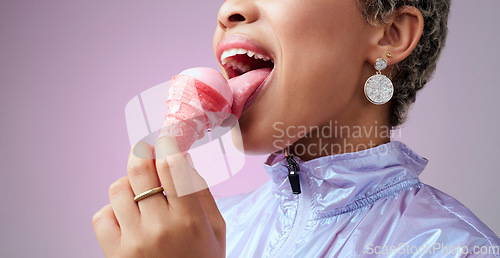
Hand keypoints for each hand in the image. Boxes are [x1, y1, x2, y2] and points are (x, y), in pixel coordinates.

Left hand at [92, 136, 225, 257]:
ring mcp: (132, 241)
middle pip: (139, 170)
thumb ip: (201, 192)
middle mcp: (158, 228)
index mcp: (189, 220)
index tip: (165, 139)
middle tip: (148, 153)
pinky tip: (128, 216)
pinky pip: (101, 215)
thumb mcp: (216, 229)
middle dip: (143, 154)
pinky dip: (112, 210)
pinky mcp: (113, 253)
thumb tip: (183, 158)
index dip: (166, 145)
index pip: (171, 167)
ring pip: (117, 188)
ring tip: (141, 193)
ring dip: (129, 184)